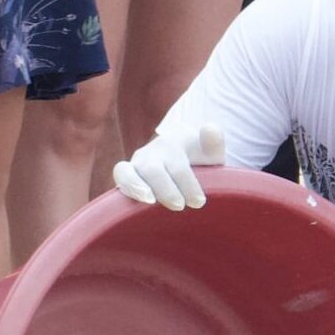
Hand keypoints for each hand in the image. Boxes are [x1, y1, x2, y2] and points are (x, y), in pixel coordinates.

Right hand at [112, 124, 226, 209]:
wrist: (184, 159)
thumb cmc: (200, 159)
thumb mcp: (211, 152)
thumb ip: (214, 142)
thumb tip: (210, 128)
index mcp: (174, 144)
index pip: (179, 167)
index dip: (188, 185)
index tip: (199, 202)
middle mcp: (153, 152)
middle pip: (154, 170)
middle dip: (167, 190)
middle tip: (180, 206)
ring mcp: (137, 162)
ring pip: (128, 171)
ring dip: (137, 186)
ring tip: (150, 200)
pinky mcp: (126, 174)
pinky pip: (120, 177)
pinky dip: (126, 187)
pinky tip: (136, 203)